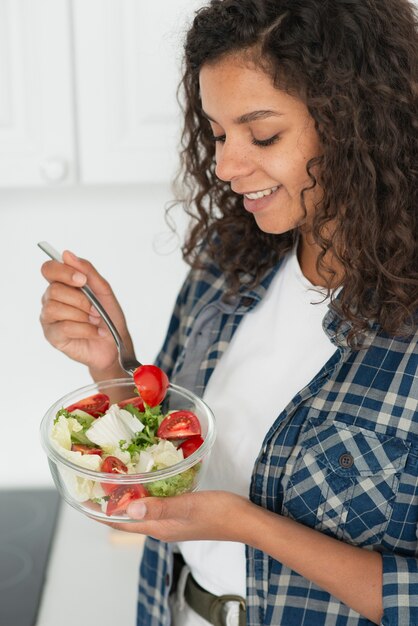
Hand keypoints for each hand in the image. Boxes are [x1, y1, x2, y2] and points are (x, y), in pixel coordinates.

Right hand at [40, 250, 133, 376]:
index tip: (82, 280)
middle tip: (96, 309)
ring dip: (82, 315)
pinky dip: (85, 329)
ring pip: (55, 308)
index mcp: (62, 285)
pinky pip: (64, 327)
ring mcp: (49, 318)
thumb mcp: (103, 291)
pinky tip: (94, 332)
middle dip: (81, 300)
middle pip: (54, 289)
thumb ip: (87, 272)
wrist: (116, 345)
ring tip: (94, 321)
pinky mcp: (53, 336)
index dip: (63, 272)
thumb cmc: (109, 318)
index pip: (49, 269)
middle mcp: (51, 299)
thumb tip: (67, 254)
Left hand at [103, 491, 254, 542]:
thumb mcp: (188, 506)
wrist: (245, 520)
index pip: (120, 523)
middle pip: (128, 517)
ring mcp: (172, 521)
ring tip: (116, 476)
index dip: (100, 512)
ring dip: (128, 496)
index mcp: (159, 528)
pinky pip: (156, 503)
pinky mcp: (181, 513)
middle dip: (110, 502)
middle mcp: (162, 527)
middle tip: (98, 479)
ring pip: (141, 508)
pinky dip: (146, 492)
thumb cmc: (220, 513)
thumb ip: (160, 507)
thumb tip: (129, 508)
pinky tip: (148, 479)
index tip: (84, 498)